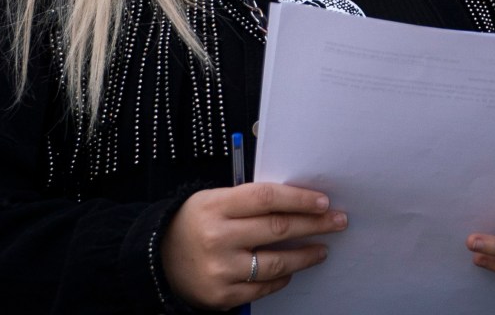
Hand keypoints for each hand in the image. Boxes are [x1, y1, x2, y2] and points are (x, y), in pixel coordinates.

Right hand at [160, 182, 343, 308]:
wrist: (157, 261)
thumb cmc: (193, 225)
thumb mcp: (212, 201)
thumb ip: (248, 201)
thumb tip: (295, 202)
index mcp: (215, 206)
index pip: (265, 198)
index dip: (298, 199)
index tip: (322, 201)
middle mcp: (218, 238)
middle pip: (276, 229)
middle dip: (313, 224)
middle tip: (337, 221)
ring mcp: (221, 270)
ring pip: (276, 263)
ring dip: (305, 256)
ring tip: (322, 249)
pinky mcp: (223, 296)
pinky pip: (263, 287)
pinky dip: (282, 278)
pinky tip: (291, 270)